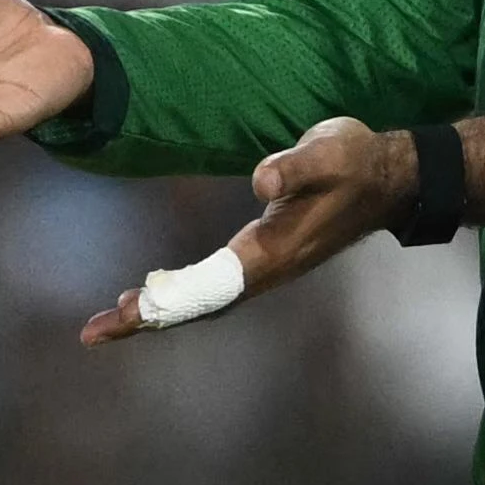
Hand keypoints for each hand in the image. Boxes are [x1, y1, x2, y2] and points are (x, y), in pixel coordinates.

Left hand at [80, 114, 409, 344]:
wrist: (391, 177)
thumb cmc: (357, 160)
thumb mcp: (330, 152)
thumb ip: (294, 166)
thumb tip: (260, 180)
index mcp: (273, 252)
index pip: (206, 287)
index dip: (165, 302)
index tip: (125, 314)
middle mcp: (266, 269)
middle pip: (197, 304)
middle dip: (146, 319)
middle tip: (93, 333)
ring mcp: (267, 267)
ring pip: (203, 300)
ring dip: (159, 311)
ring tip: (112, 320)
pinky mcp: (266, 257)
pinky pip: (213, 287)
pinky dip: (178, 294)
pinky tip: (154, 289)